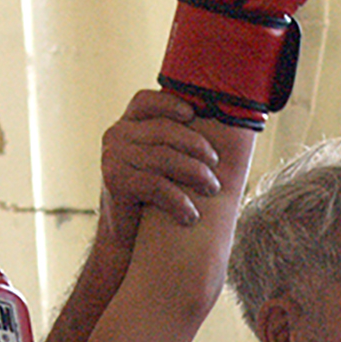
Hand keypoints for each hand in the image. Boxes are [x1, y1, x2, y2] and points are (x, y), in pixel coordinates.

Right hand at [100, 90, 222, 240]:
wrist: (127, 241)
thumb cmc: (155, 199)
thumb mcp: (163, 164)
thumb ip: (177, 144)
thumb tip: (227, 128)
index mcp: (128, 124)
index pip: (146, 101)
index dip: (171, 103)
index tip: (195, 115)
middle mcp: (116, 135)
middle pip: (164, 130)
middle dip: (197, 147)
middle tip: (216, 167)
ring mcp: (112, 157)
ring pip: (163, 157)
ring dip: (195, 173)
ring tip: (212, 189)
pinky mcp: (114, 181)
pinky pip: (155, 184)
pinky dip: (178, 201)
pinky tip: (191, 215)